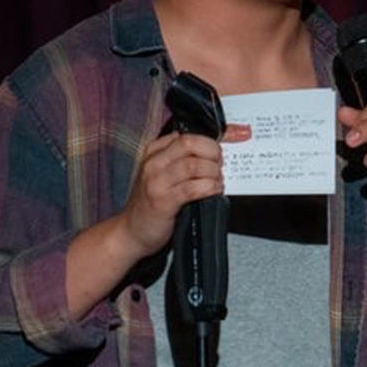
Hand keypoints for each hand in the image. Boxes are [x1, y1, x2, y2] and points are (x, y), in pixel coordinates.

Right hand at [119, 130, 223, 256]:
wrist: (131, 231)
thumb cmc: (152, 203)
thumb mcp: (164, 174)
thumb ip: (184, 160)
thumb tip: (216, 151)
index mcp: (154, 151)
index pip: (187, 134)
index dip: (214, 138)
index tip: (234, 139)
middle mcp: (154, 163)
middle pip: (191, 144)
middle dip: (213, 153)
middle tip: (219, 165)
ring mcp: (157, 181)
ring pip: (194, 165)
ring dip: (213, 173)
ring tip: (217, 181)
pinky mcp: (164, 201)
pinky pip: (193, 188)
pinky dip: (210, 187)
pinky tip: (214, 191)